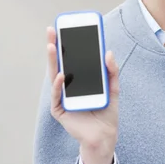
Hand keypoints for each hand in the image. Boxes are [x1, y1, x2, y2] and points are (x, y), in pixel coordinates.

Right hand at [46, 26, 119, 163]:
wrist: (106, 135)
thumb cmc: (107, 112)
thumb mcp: (113, 88)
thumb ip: (112, 71)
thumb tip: (108, 52)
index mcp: (78, 80)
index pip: (70, 59)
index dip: (67, 44)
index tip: (64, 28)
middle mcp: (68, 87)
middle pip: (59, 63)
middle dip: (55, 47)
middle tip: (51, 30)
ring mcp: (62, 98)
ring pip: (55, 76)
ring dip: (53, 61)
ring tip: (51, 46)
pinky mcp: (60, 111)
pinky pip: (58, 96)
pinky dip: (59, 85)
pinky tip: (62, 75)